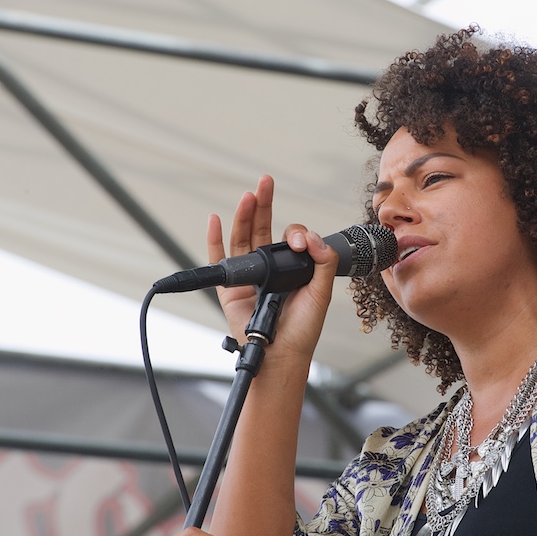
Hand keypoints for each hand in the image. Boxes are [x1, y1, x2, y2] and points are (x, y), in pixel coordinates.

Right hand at [208, 175, 338, 358]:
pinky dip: (214, 239)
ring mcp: (249, 277)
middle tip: (265, 182)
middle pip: (263, 230)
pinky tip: (215, 218)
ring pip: (242, 239)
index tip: (299, 241)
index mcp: (292, 268)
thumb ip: (322, 262)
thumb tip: (309, 236)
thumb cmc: (302, 329)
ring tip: (248, 195)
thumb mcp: (322, 291)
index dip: (295, 234)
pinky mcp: (230, 289)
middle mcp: (270, 269)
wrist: (282, 354)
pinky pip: (219, 260)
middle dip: (264, 205)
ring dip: (244, 216)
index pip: (291, 239)